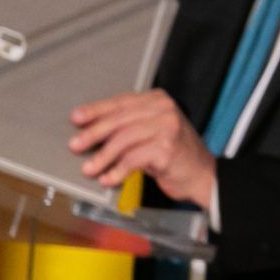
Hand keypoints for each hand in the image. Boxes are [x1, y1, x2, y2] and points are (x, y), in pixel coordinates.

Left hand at [68, 90, 215, 203]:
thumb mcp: (151, 133)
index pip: (120, 102)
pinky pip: (133, 159)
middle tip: (76, 146)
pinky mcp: (168, 148)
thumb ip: (128, 126)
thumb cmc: (173, 155)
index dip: (96, 110)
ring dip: (103, 157)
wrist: (203, 175)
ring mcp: (168, 128)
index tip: (77, 118)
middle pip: (119, 119)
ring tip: (90, 169)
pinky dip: (117, 171)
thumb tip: (91, 130)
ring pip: (123, 139)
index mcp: (158, 100)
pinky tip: (109, 179)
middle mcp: (164, 110)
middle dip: (93, 134)